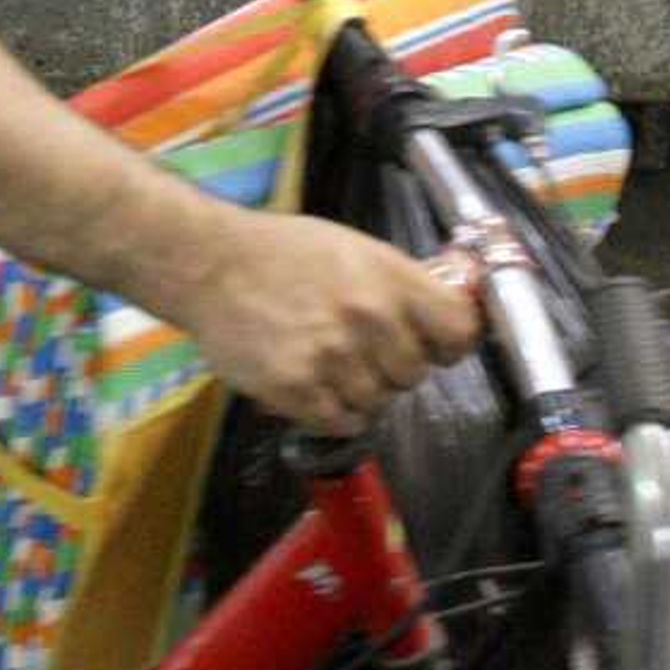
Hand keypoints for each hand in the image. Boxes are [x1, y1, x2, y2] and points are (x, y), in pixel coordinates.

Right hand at [162, 211, 481, 435]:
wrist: (211, 265)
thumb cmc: (283, 251)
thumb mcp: (354, 248)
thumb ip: (400, 283)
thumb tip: (451, 311)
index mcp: (388, 278)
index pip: (458, 329)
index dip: (451, 342)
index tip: (438, 346)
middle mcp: (367, 318)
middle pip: (415, 374)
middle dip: (394, 366)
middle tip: (362, 348)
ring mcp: (332, 357)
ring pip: (378, 402)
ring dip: (359, 390)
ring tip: (328, 362)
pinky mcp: (298, 390)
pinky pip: (342, 421)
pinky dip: (333, 410)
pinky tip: (314, 382)